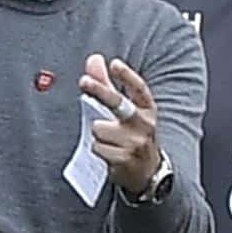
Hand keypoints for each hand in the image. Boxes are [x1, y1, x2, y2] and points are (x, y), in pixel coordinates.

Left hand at [80, 55, 161, 194]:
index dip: (127, 76)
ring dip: (97, 134)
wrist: (147, 173)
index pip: (139, 89)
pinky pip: (97, 147)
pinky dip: (98, 149)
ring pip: (99, 128)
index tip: (114, 64)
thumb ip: (109, 84)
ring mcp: (135, 143)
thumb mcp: (128, 111)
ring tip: (109, 141)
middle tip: (84, 81)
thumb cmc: (133, 136)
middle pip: (118, 104)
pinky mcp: (124, 159)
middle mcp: (144, 125)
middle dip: (100, 91)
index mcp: (147, 110)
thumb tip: (95, 59)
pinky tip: (109, 153)